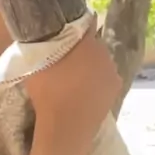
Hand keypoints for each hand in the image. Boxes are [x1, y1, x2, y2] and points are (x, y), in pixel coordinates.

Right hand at [26, 31, 120, 152]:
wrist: (66, 128)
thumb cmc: (48, 93)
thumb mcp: (38, 63)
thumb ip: (46, 44)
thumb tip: (49, 34)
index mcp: (87, 43)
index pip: (83, 25)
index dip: (73, 27)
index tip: (63, 33)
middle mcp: (105, 53)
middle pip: (93, 45)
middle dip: (82, 49)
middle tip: (65, 59)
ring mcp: (113, 72)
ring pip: (100, 62)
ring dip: (90, 65)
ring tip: (74, 77)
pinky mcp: (116, 89)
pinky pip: (105, 77)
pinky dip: (97, 80)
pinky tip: (84, 89)